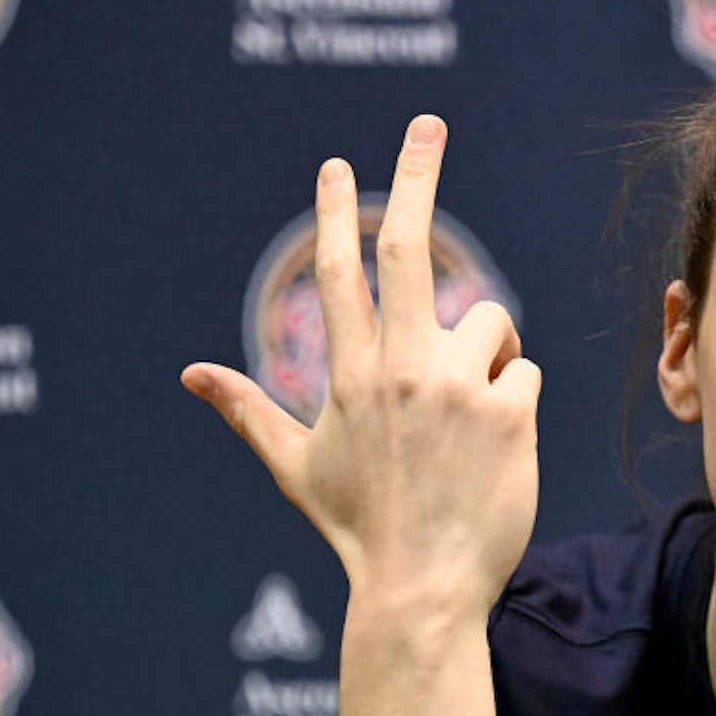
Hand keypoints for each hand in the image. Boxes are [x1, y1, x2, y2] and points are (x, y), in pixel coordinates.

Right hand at [182, 115, 539, 619]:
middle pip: (408, 251)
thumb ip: (248, 409)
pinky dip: (515, 399)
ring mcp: (455, 390)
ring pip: (491, 323)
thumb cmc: (358, 529)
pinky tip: (496, 448)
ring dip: (491, 350)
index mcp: (348, 376)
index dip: (339, 212)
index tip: (339, 164)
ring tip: (472, 411)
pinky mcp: (509, 414)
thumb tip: (191, 373)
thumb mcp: (297, 467)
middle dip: (414, 177)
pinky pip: (524, 373)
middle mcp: (399, 371)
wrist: (420, 591)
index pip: (341, 273)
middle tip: (427, 124)